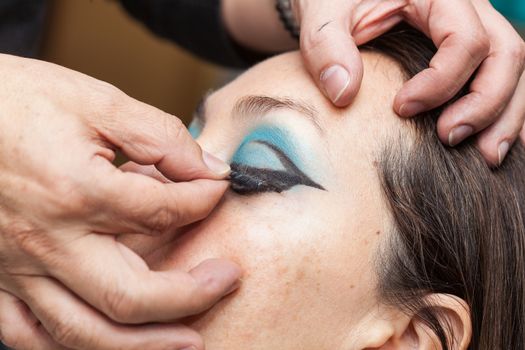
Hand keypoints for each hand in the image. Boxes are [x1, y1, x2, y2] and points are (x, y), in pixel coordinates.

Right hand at [0, 54, 240, 349]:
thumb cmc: (15, 100)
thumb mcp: (96, 101)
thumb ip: (160, 137)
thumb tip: (209, 169)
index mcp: (78, 192)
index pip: (164, 211)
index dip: (204, 200)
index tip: (217, 188)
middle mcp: (47, 242)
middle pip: (131, 296)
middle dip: (190, 297)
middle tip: (225, 282)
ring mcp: (14, 269)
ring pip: (84, 333)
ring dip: (143, 344)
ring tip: (188, 339)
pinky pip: (28, 336)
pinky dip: (72, 346)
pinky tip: (107, 342)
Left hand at [295, 0, 524, 165]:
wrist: (343, 1)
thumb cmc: (337, 3)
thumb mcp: (324, 14)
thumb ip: (327, 46)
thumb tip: (343, 94)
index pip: (465, 40)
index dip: (441, 81)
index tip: (401, 109)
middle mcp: (467, 10)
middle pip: (505, 54)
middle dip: (485, 104)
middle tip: (450, 139)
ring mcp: (474, 31)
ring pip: (512, 71)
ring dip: (503, 117)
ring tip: (485, 158)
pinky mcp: (469, 54)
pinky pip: (498, 80)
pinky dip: (499, 114)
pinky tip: (486, 146)